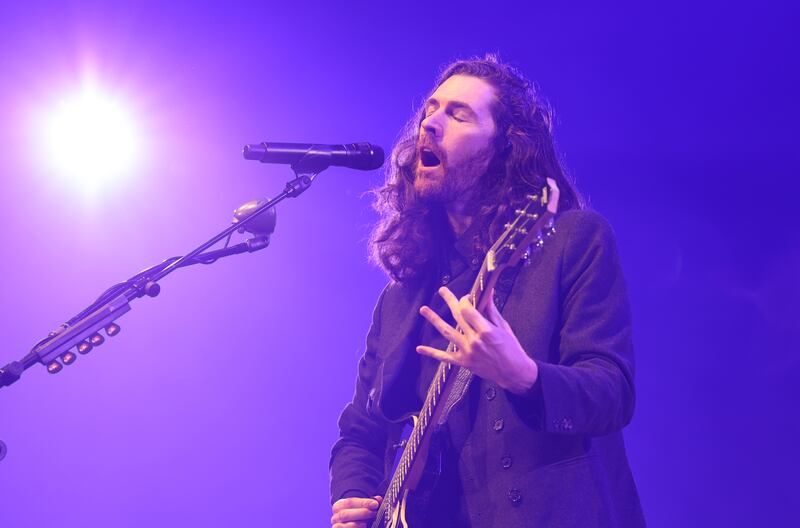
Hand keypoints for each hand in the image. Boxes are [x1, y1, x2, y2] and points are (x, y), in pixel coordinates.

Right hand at [331, 496, 381, 527]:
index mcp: (339, 506)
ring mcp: (337, 526)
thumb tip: (378, 499)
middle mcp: (336, 516)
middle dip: (362, 513)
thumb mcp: (360, 507)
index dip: (363, 503)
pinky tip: (364, 527)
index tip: (375, 504)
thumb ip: (369, 503)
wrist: (349, 525)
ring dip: (359, 524)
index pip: (350, 502)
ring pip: (347, 525)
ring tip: (368, 523)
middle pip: (346, 514)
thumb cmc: (355, 515)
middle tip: (374, 513)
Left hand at [417, 287, 537, 393]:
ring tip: (423, 309)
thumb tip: (488, 293)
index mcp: (486, 331)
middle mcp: (474, 340)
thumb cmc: (512, 348)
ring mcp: (467, 352)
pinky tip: (419, 348)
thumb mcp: (504, 328)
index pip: (468, 310)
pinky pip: (444, 357)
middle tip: (442, 290)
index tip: (467, 297)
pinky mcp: (463, 362)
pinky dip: (431, 353)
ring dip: (434, 320)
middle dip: (449, 301)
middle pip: (458, 316)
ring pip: (447, 332)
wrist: (513, 372)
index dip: (466, 300)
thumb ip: (492, 311)